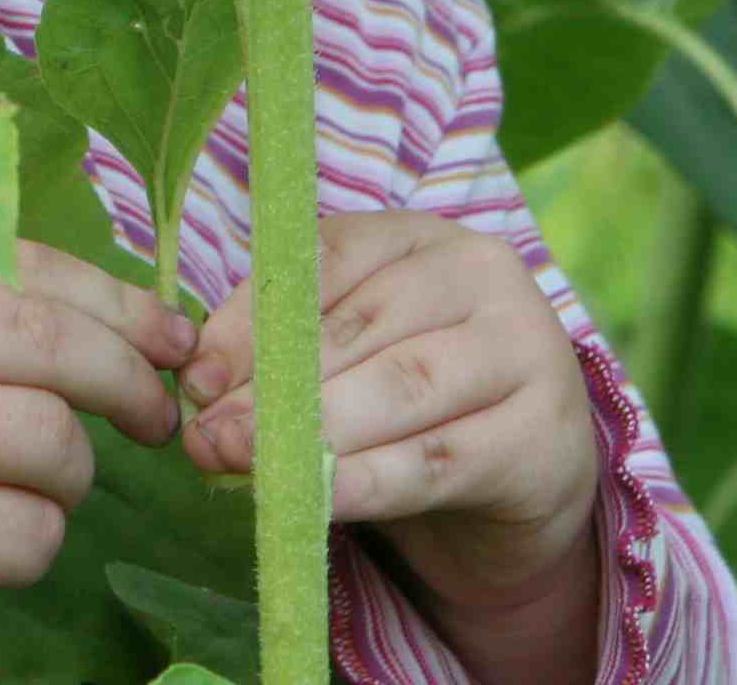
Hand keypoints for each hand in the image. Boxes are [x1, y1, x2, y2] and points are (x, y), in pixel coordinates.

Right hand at [0, 236, 194, 684]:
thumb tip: (125, 318)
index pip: (16, 267)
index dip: (113, 300)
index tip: (166, 336)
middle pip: (47, 343)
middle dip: (127, 379)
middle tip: (155, 417)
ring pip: (50, 440)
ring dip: (75, 476)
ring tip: (39, 493)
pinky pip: (28, 532)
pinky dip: (38, 542)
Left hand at [177, 212, 603, 632]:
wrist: (527, 477)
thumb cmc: (419, 402)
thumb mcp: (353, 359)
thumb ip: (286, 356)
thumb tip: (198, 385)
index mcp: (424, 237)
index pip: (327, 259)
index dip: (252, 318)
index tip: (194, 376)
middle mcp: (484, 273)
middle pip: (359, 326)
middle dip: (272, 387)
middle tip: (208, 437)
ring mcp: (525, 348)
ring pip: (399, 387)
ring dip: (310, 432)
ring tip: (245, 464)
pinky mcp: (542, 435)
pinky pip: (438, 460)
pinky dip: (367, 482)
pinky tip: (314, 500)